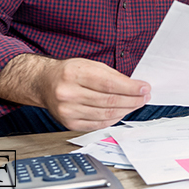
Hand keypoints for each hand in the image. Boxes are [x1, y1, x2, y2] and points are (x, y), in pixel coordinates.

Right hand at [0, 55, 150, 130]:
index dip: (130, 88)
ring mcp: (67, 110)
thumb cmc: (69, 72)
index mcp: (74, 73)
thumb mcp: (89, 64)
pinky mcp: (69, 123)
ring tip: (136, 104)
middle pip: (109, 101)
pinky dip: (113, 119)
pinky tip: (121, 112)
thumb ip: (111, 75)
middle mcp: (68, 93)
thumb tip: (135, 87)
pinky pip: (97, 124)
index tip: (144, 88)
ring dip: (126, 110)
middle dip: (132, 100)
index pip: (109, 84)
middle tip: (144, 97)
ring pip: (105, 114)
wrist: (44, 83)